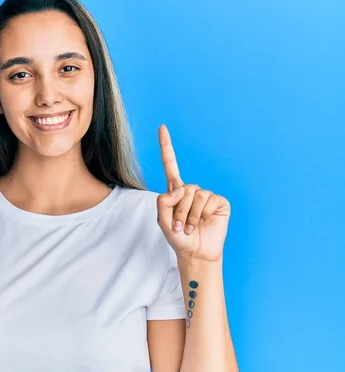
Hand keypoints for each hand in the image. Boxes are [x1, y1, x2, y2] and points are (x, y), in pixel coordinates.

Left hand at [156, 124, 230, 261]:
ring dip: (189, 215)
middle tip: (179, 227)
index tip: (162, 127)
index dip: (166, 146)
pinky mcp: (219, 202)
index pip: (170, 165)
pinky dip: (201, 214)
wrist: (196, 252)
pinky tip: (202, 223)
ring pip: (194, 194)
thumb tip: (181, 188)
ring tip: (189, 228)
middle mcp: (191, 190)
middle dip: (179, 210)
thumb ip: (163, 201)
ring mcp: (206, 196)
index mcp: (175, 191)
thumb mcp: (162, 220)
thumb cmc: (178, 237)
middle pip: (182, 188)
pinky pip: (207, 200)